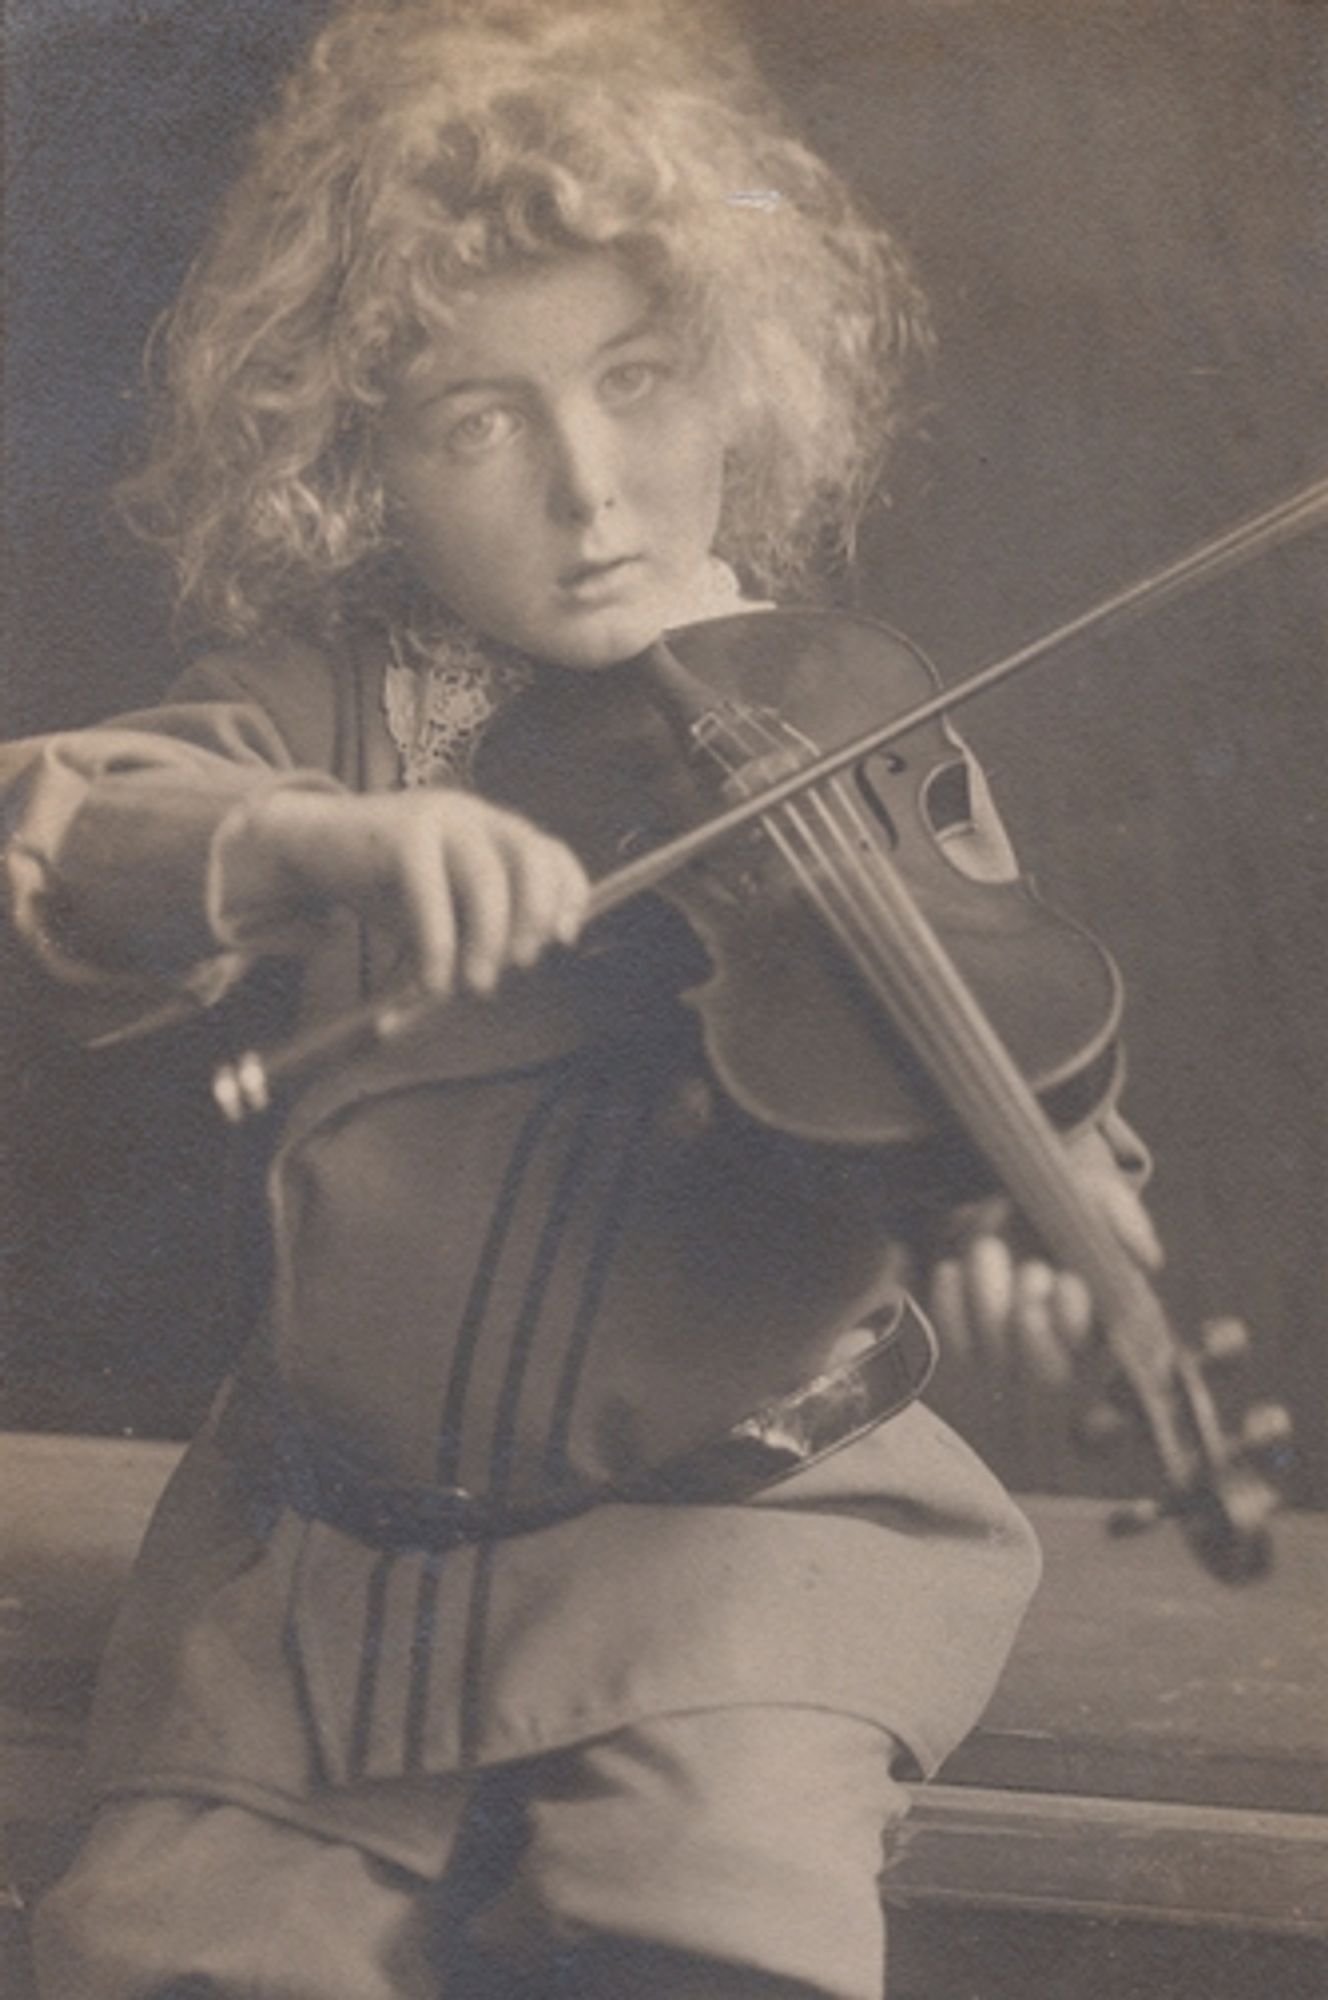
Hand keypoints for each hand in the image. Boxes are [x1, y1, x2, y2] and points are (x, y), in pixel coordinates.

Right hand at [241, 786, 589, 995]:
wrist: (311, 846)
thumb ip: (476, 929)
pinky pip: (430, 889)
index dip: (568, 895)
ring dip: (488, 938)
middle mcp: (476, 815)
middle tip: (521, 964)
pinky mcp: (401, 829)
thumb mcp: (443, 908)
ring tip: (476, 984)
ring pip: (486, 876)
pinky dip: (437, 941)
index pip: (551, 853)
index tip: (564, 940)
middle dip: (534, 914)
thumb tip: (504, 972)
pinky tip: (433, 978)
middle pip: (531, 856)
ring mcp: (441, 816)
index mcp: (496, 830)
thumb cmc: (385, 884)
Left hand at [925, 1125, 1163, 1387]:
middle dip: (1033, 1327)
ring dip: (989, 1305)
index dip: (1077, 1322)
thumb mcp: (1099, 1195)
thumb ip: (1124, 1217)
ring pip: (994, 1358)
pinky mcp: (969, 1342)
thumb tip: (1147, 1257)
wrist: (1021, 1202)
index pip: (1098, 1351)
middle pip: (1045, 1372)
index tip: (1069, 1282)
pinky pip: (953, 1341)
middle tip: (1032, 1271)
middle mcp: (1062, 1355)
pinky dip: (950, 1307)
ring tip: (988, 1248)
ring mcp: (1012, 1355)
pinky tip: (951, 1268)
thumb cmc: (1070, 1206)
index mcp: (1107, 1327)